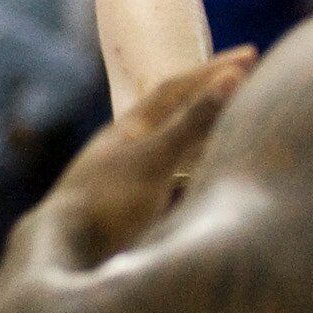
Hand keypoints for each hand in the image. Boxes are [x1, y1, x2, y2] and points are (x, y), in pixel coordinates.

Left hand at [48, 51, 253, 264]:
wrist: (60, 258)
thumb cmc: (106, 204)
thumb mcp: (154, 161)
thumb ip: (192, 123)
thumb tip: (234, 76)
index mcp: (130, 131)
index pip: (177, 89)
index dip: (214, 70)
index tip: (251, 54)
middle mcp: (128, 151)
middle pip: (176, 116)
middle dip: (211, 99)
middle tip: (247, 81)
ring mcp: (129, 183)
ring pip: (175, 152)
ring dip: (205, 137)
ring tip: (236, 128)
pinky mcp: (132, 215)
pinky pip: (174, 188)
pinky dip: (197, 179)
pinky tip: (211, 187)